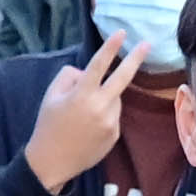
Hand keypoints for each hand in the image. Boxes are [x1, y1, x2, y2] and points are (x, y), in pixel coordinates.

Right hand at [24, 29, 142, 192]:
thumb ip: (69, 76)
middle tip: (147, 43)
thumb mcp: (51, 96)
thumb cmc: (48, 125)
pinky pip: (114, 115)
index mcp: (81, 95)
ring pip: (114, 98)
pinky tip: (89, 126)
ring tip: (84, 113)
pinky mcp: (115, 135)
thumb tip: (87, 72)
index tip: (121, 32)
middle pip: (122, 78)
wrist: (52, 162)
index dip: (110, 47)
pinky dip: (105, 113)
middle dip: (135, 59)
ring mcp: (110, 122)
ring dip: (106, 96)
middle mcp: (100, 107)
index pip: (98, 65)